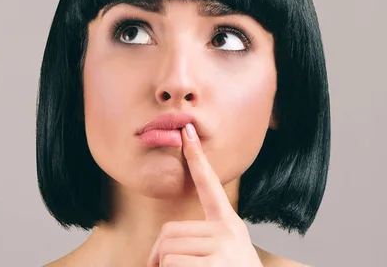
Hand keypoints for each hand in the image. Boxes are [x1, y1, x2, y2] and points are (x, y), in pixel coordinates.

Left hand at [147, 122, 262, 266]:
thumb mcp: (224, 254)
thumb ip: (202, 242)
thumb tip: (163, 247)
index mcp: (229, 225)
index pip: (210, 185)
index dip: (197, 159)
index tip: (187, 133)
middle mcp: (228, 231)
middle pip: (170, 231)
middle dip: (157, 255)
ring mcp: (223, 247)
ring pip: (168, 249)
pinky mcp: (215, 264)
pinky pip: (172, 263)